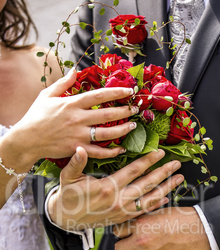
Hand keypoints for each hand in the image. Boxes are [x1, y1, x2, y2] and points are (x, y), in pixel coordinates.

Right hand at [3, 68, 137, 171]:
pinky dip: (111, 152)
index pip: (99, 95)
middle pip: (107, 114)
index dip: (116, 92)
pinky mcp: (77, 149)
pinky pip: (98, 152)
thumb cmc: (35, 116)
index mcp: (72, 103)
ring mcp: (78, 135)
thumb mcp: (46, 95)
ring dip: (122, 130)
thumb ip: (62, 83)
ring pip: (107, 133)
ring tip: (133, 126)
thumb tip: (74, 70)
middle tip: (136, 109)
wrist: (26, 139)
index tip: (130, 90)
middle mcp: (78, 119)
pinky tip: (121, 149)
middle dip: (125, 111)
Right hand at [47, 148, 183, 229]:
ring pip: (149, 199)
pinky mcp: (123, 219)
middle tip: (177, 164)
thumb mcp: (68, 177)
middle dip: (163, 173)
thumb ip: (76, 162)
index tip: (160, 152)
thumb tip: (80, 148)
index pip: (133, 171)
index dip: (148, 161)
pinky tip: (166, 197)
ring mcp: (122, 211)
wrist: (66, 219)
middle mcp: (118, 200)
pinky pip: (143, 211)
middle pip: (147, 184)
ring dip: (166, 188)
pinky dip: (156, 205)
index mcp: (107, 187)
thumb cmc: (68, 195)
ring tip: (179, 179)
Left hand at [113, 207, 210, 249]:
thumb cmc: (181, 219)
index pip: (117, 231)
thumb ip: (141, 219)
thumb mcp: (157, 212)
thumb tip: (128, 223)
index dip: (120, 231)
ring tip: (144, 247)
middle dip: (123, 244)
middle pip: (118, 248)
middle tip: (130, 240)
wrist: (200, 231)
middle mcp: (142, 242)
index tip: (123, 231)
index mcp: (141, 225)